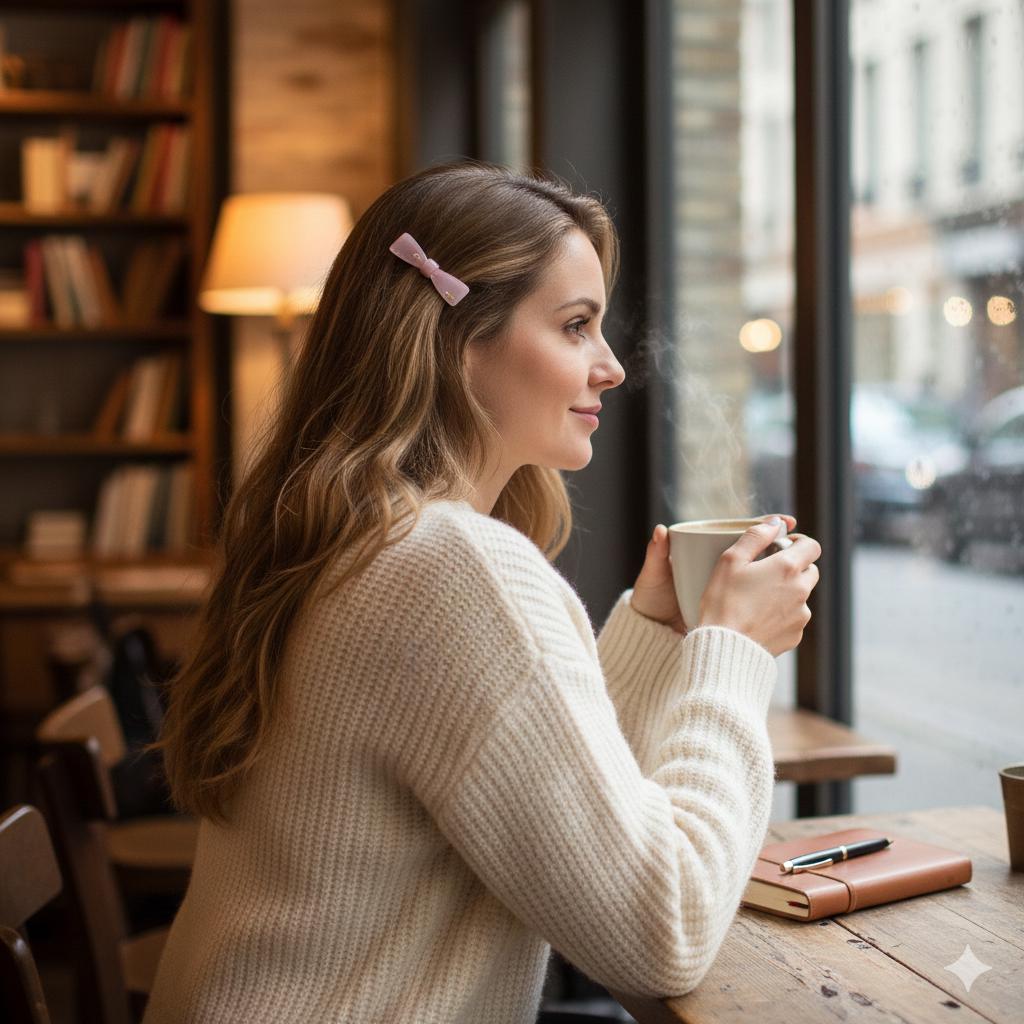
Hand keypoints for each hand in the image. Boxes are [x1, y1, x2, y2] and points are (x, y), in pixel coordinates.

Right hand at [630, 514, 797, 634]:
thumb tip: (775, 522)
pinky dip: (782, 614)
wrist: (725, 647)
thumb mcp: (730, 561)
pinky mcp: (796, 635)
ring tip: (757, 599)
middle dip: (793, 567)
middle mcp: (801, 590)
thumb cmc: (723, 602)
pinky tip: (759, 618)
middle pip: (809, 570)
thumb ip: (754, 536)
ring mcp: (801, 615)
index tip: (779, 548)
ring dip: (787, 592)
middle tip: (765, 572)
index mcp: (787, 568)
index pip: (812, 545)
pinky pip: (794, 617)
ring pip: (802, 595)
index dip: (797, 543)